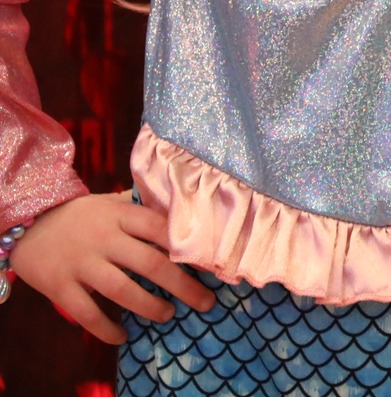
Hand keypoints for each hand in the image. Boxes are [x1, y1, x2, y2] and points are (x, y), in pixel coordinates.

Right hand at [10, 193, 215, 343]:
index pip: (162, 228)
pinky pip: (87, 313)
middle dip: (183, 285)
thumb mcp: (111, 203)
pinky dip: (106, 328)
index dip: (189, 247)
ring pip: (122, 290)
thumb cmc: (81, 215)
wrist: (27, 224)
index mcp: (120, 215)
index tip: (213, 265)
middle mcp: (104, 238)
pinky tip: (122, 337)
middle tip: (206, 302)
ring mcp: (81, 263)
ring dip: (150, 307)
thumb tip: (187, 214)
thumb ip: (142, 209)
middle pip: (150, 263)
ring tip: (169, 315)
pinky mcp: (59, 286)